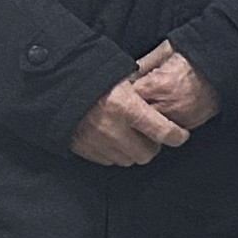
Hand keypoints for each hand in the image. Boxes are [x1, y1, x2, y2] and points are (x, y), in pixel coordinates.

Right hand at [70, 77, 188, 166]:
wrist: (56, 86)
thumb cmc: (93, 77)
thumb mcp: (122, 77)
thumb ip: (142, 91)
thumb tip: (162, 98)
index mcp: (126, 107)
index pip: (162, 131)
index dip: (177, 136)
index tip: (181, 135)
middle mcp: (113, 128)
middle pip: (146, 154)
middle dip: (152, 146)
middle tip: (151, 135)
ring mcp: (97, 142)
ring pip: (128, 160)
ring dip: (132, 151)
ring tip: (130, 135)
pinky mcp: (84, 150)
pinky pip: (108, 160)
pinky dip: (114, 152)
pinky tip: (112, 138)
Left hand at [128, 41, 218, 133]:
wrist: (227, 67)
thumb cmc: (198, 56)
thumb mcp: (168, 50)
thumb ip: (145, 62)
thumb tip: (125, 72)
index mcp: (158, 84)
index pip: (128, 97)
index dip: (123, 94)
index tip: (123, 92)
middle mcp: (168, 105)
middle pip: (136, 116)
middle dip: (131, 111)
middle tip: (130, 103)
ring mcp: (179, 117)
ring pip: (149, 128)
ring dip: (144, 121)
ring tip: (145, 108)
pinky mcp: (188, 124)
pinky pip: (166, 130)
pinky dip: (161, 123)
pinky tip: (161, 112)